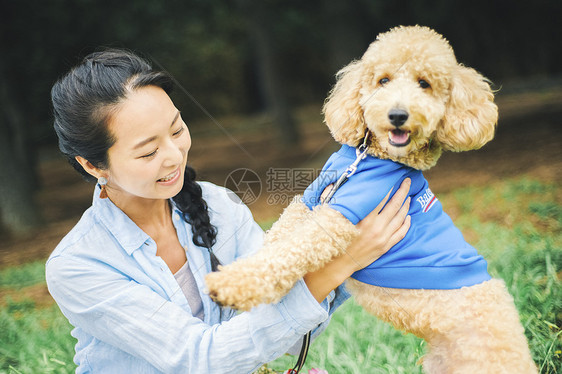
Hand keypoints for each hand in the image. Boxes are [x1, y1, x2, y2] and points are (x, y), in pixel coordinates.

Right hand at [304, 178, 410, 301]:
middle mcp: (376, 227)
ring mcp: (383, 238)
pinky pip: (401, 233)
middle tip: (407, 182)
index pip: (382, 198)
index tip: (393, 178)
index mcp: (364, 218)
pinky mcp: (385, 247)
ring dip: (406, 205)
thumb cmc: (333, 238)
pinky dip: (406, 224)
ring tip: (408, 196)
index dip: (389, 187)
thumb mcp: (331, 217)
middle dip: (403, 191)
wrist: (338, 263)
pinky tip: (408, 216)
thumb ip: (331, 199)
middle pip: (395, 205)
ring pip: (400, 218)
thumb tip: (330, 184)